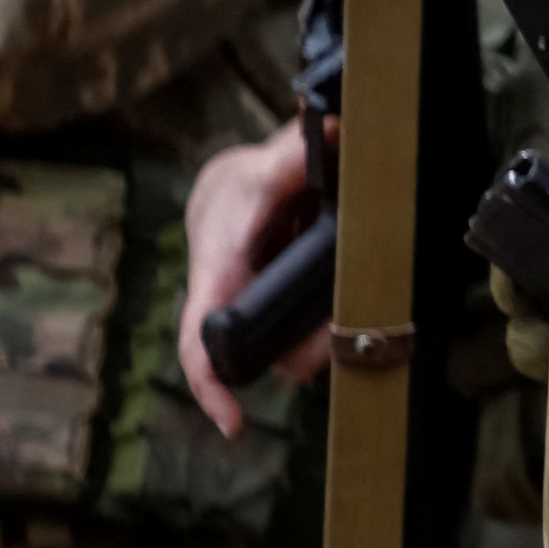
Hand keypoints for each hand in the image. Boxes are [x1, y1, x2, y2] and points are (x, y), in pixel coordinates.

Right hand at [179, 125, 322, 436]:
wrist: (232, 187)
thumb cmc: (241, 185)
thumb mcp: (266, 166)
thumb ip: (294, 153)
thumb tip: (331, 127)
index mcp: (217, 270)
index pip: (200, 337)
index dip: (210, 382)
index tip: (232, 420)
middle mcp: (228, 298)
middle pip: (252, 352)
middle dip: (292, 359)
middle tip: (331, 352)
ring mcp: (252, 307)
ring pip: (280, 345)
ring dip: (313, 347)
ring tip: (346, 334)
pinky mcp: (275, 308)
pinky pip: (297, 331)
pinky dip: (321, 333)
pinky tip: (348, 325)